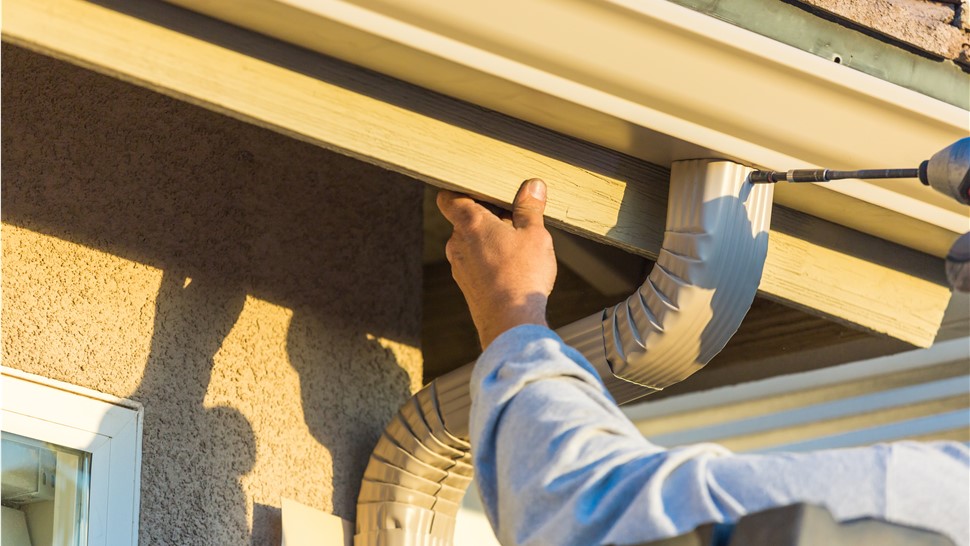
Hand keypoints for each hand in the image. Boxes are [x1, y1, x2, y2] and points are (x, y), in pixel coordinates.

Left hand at [437, 179, 556, 349]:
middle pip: (466, 219)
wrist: (510, 322)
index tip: (481, 190)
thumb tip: (532, 186)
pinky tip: (512, 267)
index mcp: (470, 223)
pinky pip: (475, 262)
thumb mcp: (534, 234)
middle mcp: (457, 242)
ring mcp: (459, 265)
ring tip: (518, 245)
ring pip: (471, 242)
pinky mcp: (466, 284)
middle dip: (488, 216)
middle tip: (515, 218)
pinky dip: (489, 259)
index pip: (449, 197)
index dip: (461, 190)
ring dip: (490, 239)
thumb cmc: (522, 275)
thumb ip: (530, 208)